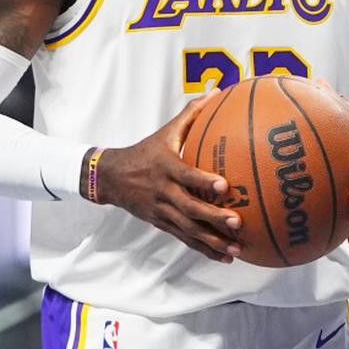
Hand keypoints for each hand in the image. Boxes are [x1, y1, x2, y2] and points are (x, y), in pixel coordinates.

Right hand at [94, 91, 243, 261]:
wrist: (111, 178)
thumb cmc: (146, 151)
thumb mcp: (165, 132)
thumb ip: (192, 114)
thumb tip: (217, 91)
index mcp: (166, 168)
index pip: (186, 175)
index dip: (203, 182)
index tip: (224, 186)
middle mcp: (164, 192)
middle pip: (189, 208)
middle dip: (213, 218)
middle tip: (237, 222)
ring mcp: (162, 212)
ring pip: (188, 230)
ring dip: (212, 241)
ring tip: (236, 249)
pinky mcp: (162, 224)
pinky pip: (185, 239)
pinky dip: (205, 250)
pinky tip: (226, 257)